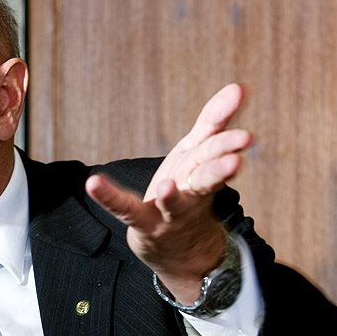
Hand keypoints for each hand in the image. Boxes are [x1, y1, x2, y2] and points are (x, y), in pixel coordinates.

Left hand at [85, 83, 251, 302]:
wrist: (181, 248)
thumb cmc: (189, 191)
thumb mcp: (199, 154)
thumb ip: (213, 122)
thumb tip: (239, 87)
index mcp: (203, 170)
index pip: (216, 150)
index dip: (227, 138)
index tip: (243, 131)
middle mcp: (190, 192)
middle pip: (206, 178)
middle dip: (220, 168)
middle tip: (237, 156)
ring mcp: (168, 212)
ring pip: (174, 204)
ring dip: (171, 197)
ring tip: (166, 186)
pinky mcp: (144, 223)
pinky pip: (125, 210)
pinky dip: (109, 197)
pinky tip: (93, 183)